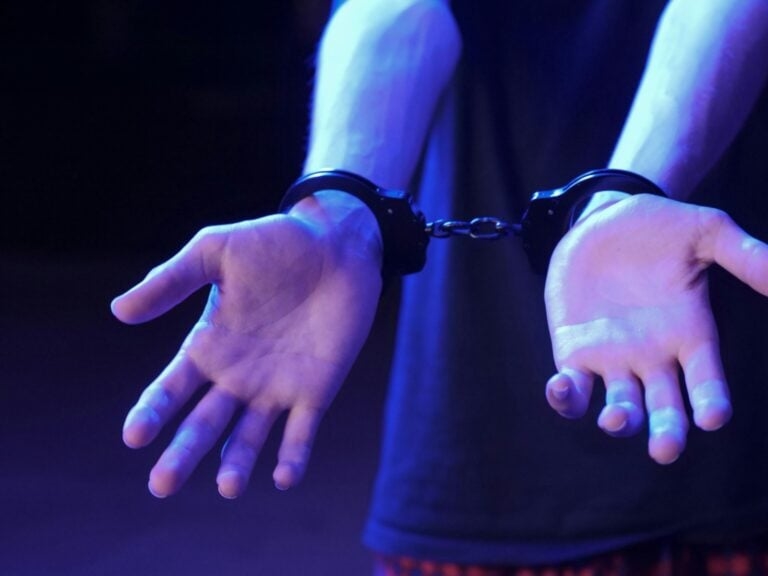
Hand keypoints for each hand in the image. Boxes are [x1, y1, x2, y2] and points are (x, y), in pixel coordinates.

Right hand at [112, 192, 381, 497]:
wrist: (337, 244)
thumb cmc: (275, 242)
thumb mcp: (215, 252)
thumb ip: (171, 280)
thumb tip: (118, 311)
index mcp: (210, 345)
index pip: (173, 388)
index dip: (154, 412)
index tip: (134, 436)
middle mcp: (238, 374)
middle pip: (204, 423)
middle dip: (184, 454)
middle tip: (161, 486)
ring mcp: (277, 385)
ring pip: (249, 436)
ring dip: (237, 464)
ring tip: (228, 487)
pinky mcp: (316, 389)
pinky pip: (302, 431)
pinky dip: (293, 456)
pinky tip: (284, 478)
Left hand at [544, 193, 767, 463]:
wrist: (604, 218)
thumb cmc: (661, 226)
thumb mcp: (708, 232)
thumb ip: (746, 256)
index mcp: (690, 336)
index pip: (706, 382)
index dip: (710, 402)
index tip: (712, 416)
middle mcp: (653, 355)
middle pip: (664, 409)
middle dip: (666, 432)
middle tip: (664, 449)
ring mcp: (611, 356)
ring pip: (619, 406)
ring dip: (619, 420)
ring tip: (615, 420)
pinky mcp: (573, 350)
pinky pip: (571, 386)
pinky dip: (565, 396)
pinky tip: (561, 387)